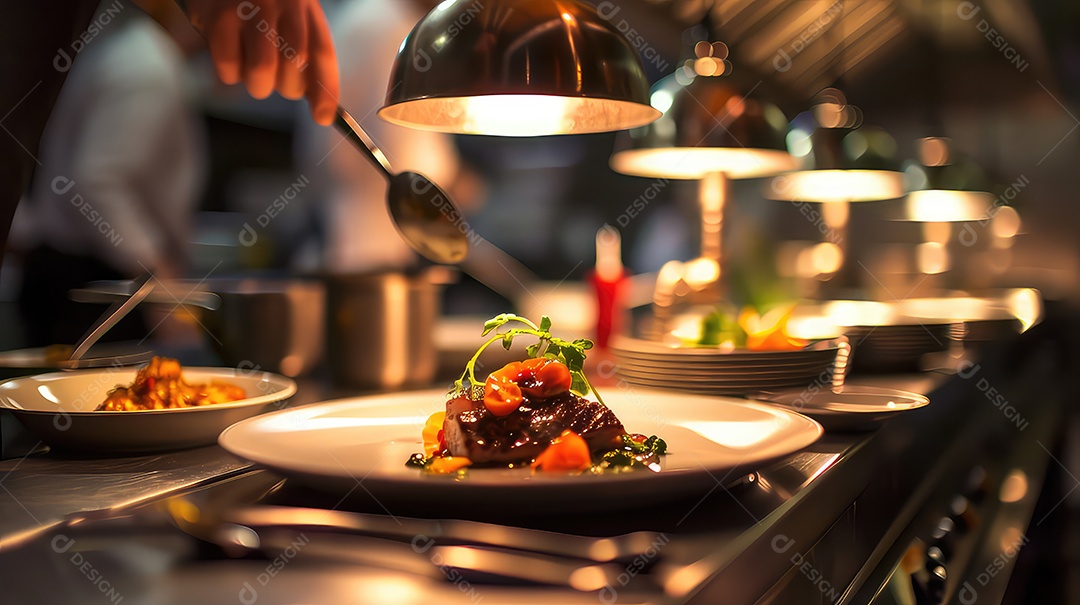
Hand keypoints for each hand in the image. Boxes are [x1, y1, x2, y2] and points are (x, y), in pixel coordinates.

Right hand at [183, 0, 338, 123]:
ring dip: (258, 85)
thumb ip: (306, 52)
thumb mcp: (291, 15)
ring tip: (252, 73)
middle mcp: (283, 4)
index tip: (322, 117)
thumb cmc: (259, 0)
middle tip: (276, 81)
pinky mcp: (219, 15)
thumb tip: (317, 102)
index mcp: (305, 6)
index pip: (322, 53)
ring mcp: (250, 8)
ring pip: (262, 70)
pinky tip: (230, 57)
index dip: (325, 90)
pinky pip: (228, 65)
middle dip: (286, 87)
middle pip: (295, 65)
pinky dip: (230, 74)